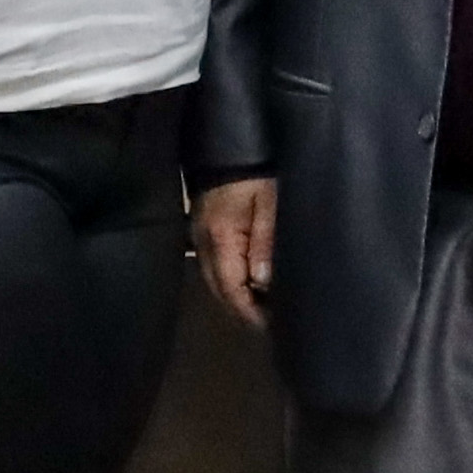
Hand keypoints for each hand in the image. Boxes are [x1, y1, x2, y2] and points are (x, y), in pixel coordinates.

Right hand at [195, 176, 278, 327]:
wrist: (230, 146)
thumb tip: (263, 282)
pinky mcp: (203, 232)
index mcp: (221, 240)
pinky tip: (250, 282)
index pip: (232, 290)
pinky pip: (215, 267)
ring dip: (237, 297)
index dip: (251, 312)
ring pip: (216, 282)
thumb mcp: (270, 205)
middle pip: (221, 292)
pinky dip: (231, 281)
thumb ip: (265, 243)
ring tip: (264, 306)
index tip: (272, 325)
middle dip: (244, 311)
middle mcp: (204, 245)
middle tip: (272, 322)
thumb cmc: (256, 174)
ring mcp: (200, 238)